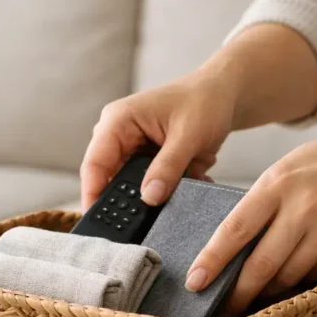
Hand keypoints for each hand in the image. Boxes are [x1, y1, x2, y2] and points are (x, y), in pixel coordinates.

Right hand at [81, 72, 237, 208]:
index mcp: (118, 121)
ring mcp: (131, 150)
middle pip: (107, 179)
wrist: (223, 95)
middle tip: (143, 219)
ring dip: (151, 195)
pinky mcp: (146, 162)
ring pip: (128, 187)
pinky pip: (147, 186)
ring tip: (174, 192)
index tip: (98, 221)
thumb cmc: (204, 102)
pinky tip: (187, 183)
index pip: (94, 164)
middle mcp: (118, 136)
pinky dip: (165, 190)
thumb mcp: (188, 135)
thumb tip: (149, 198)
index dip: (92, 194)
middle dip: (126, 200)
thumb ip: (168, 168)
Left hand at [186, 100, 316, 316]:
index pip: (235, 229)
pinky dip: (299, 284)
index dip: (212, 260)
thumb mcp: (288, 168)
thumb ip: (261, 201)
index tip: (195, 282)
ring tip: (251, 301)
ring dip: (268, 293)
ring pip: (289, 277)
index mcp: (278, 183)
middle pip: (261, 264)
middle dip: (238, 293)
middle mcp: (304, 208)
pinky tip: (289, 287)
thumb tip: (232, 245)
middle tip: (220, 311)